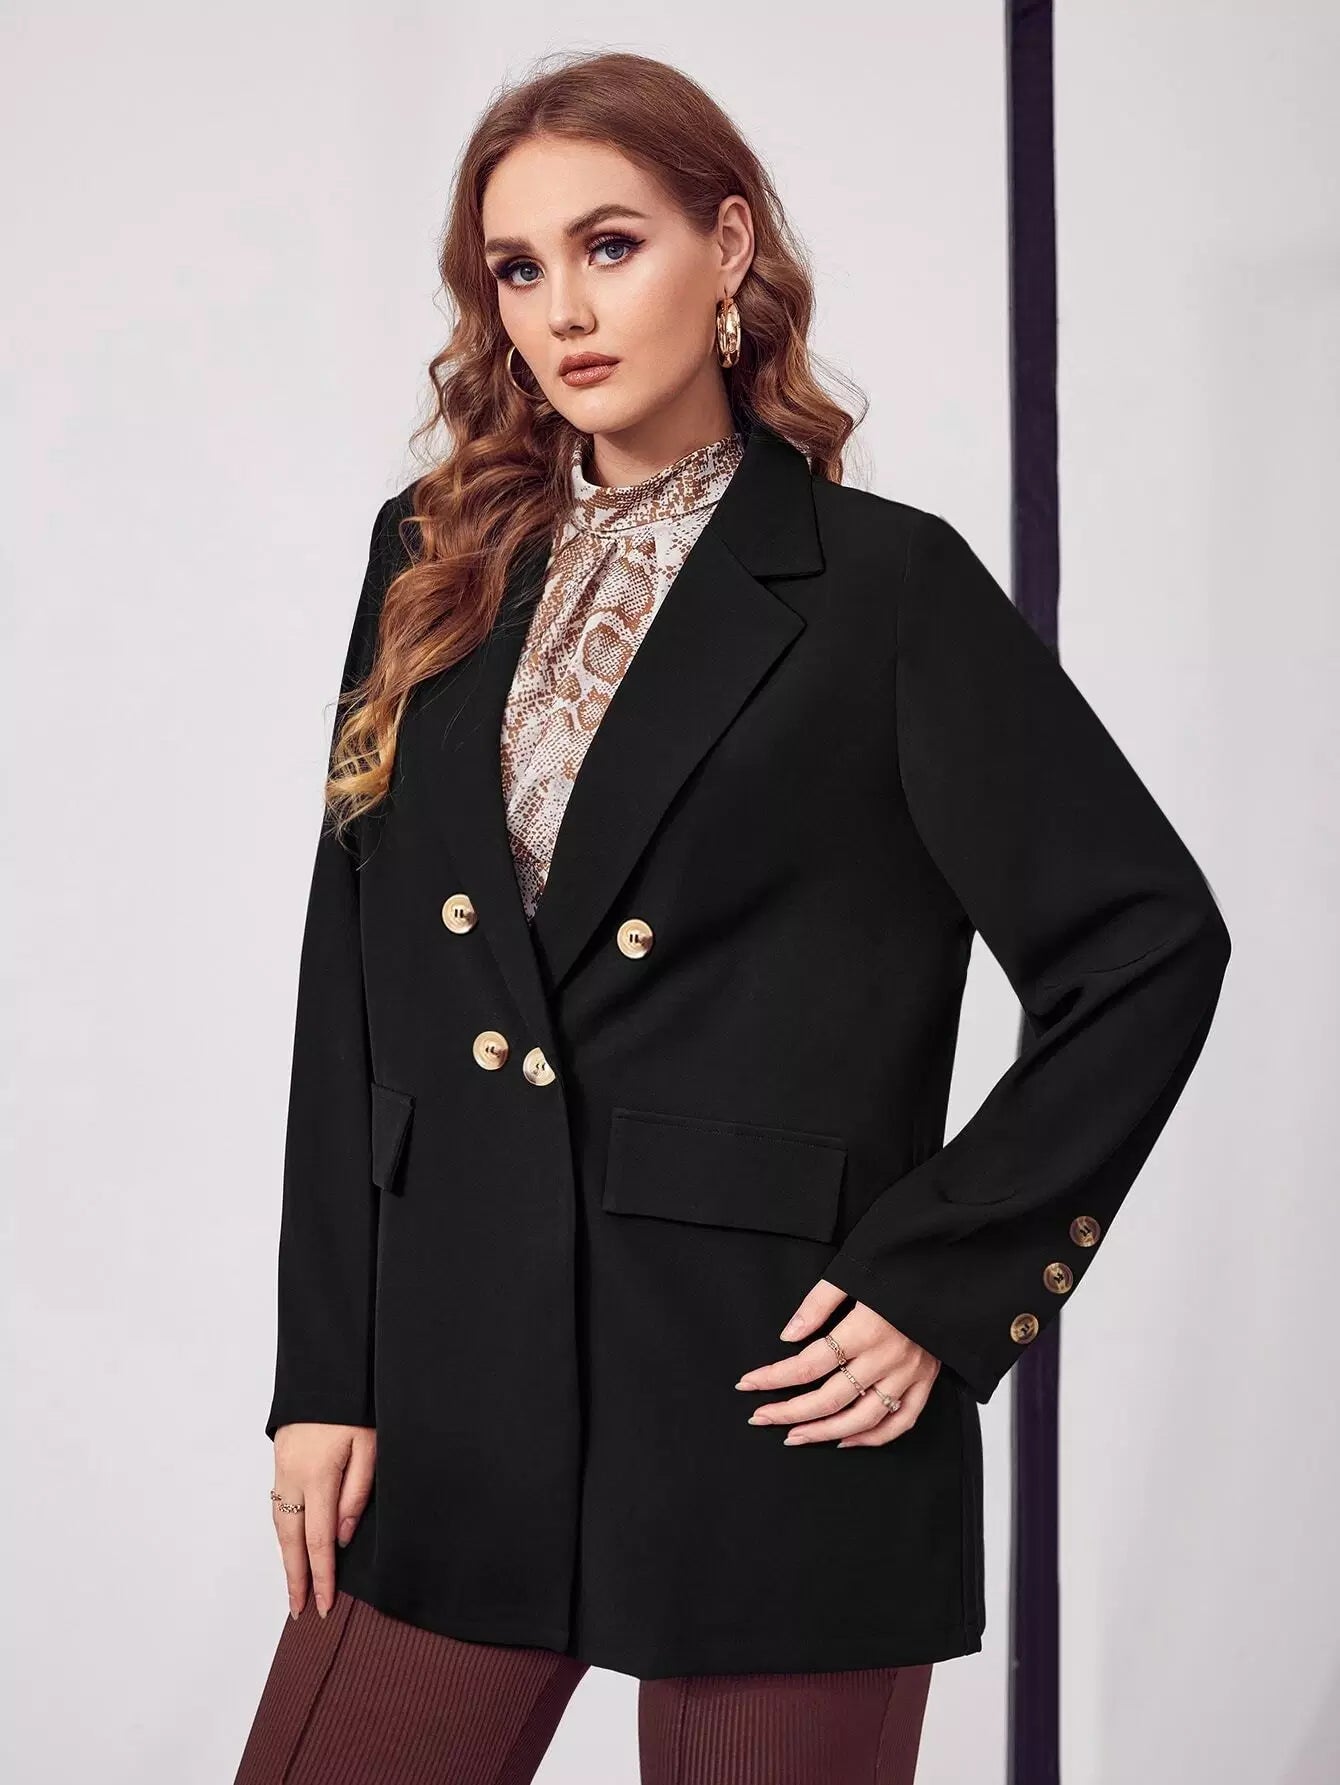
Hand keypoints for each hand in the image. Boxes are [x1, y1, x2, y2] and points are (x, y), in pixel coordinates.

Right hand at [271, 1423, 375, 1618]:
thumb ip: (357, 1493)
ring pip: (280, 1525)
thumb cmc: (352, 1405)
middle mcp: (293, 1479)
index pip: (318, 1541)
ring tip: (295, 1586)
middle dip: (296, 1579)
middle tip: (301, 1611)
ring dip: (287, 1558)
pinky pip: (278, 1507)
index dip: (322, 1577)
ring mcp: (282, 1470)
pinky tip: (290, 1545)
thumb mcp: (369, 1445)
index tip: (325, 1605)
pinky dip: (283, 1533)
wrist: (323, 1370)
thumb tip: (342, 1536)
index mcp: (319, 1477)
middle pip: (291, 1541)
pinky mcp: (280, 1462)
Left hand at [734, 1278, 939, 1446]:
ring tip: (793, 1435)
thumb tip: (787, 1335)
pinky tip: (844, 1440)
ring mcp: (908, 1374)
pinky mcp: (926, 1381)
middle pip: (829, 1398)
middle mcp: (886, 1358)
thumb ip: (817, 1304)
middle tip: (760, 1417)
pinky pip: (900, 1421)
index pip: (808, 1364)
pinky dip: (872, 1438)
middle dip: (788, 1411)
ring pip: (861, 1419)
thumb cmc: (899, 1265)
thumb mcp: (853, 1272)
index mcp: (865, 1329)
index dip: (773, 1377)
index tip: (747, 1383)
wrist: (955, 1269)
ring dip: (823, 1431)